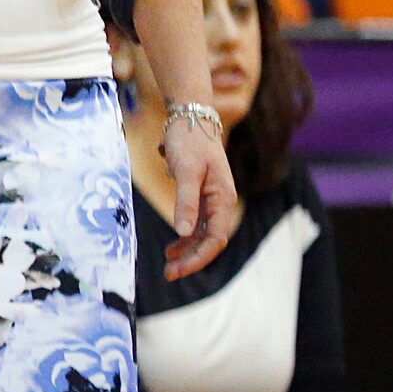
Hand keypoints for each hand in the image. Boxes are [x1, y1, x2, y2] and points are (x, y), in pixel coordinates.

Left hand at [159, 113, 236, 279]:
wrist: (189, 117)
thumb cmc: (188, 141)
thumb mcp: (186, 170)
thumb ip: (185, 201)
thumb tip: (183, 233)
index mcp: (224, 198)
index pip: (216, 239)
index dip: (198, 257)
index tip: (177, 269)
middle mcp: (222, 202)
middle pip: (210, 241)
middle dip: (191, 259)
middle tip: (168, 274)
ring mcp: (212, 199)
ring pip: (203, 234)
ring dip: (187, 251)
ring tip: (168, 265)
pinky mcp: (201, 195)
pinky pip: (197, 223)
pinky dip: (185, 237)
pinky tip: (172, 246)